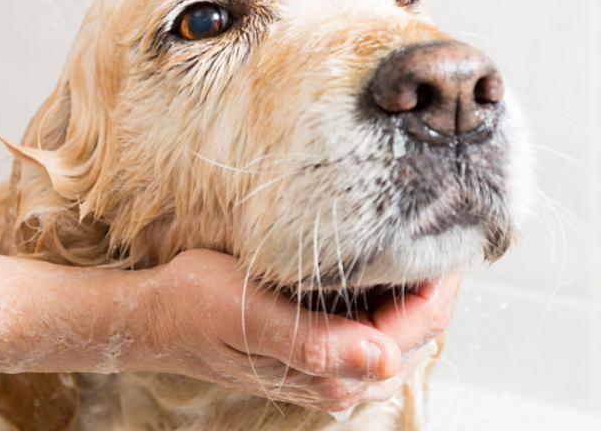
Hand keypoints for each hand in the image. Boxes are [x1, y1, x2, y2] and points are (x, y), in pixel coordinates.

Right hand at [127, 250, 457, 412]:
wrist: (155, 317)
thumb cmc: (195, 307)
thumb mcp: (250, 313)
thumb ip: (317, 342)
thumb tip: (384, 360)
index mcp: (330, 372)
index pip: (417, 327)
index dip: (441, 281)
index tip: (451, 233)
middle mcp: (338, 380)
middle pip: (418, 333)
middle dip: (434, 285)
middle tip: (442, 227)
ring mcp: (329, 370)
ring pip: (400, 332)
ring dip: (413, 293)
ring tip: (417, 242)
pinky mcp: (316, 354)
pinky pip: (373, 329)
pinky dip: (387, 299)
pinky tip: (378, 268)